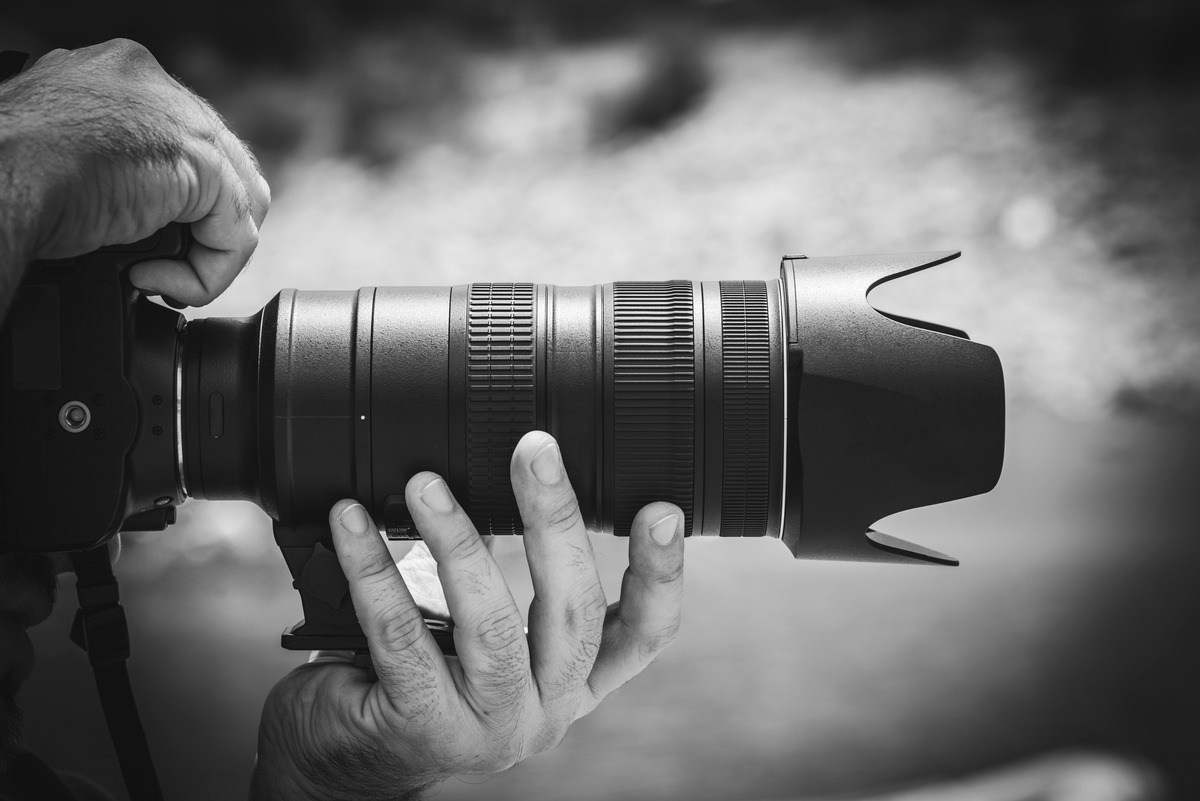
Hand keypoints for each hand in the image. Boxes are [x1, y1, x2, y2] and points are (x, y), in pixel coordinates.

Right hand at [0, 38, 268, 306]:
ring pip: (238, 204)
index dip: (177, 207)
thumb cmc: (8, 178)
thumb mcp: (64, 161)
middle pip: (223, 172)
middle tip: (160, 269)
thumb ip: (111, 167)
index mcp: (122, 80)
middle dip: (203, 231)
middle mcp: (158, 88)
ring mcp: (183, 118)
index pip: (186, 146)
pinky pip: (235, 232)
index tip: (141, 245)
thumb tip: (129, 205)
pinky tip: (151, 280)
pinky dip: (206, 272)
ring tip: (154, 277)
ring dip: (205, 256)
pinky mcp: (200, 161)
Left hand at [252, 431, 685, 799]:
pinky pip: (402, 638)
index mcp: (575, 680)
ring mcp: (489, 726)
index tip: (663, 510)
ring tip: (426, 483)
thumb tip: (523, 473)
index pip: (643, 635)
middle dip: (555, 522)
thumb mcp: (493, 639)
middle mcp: (546, 708)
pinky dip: (375, 572)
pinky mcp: (422, 727)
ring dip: (460, 543)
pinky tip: (354, 524)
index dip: (661, 574)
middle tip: (534, 451)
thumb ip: (522, 585)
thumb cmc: (424, 679)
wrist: (349, 758)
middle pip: (574, 614)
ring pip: (492, 628)